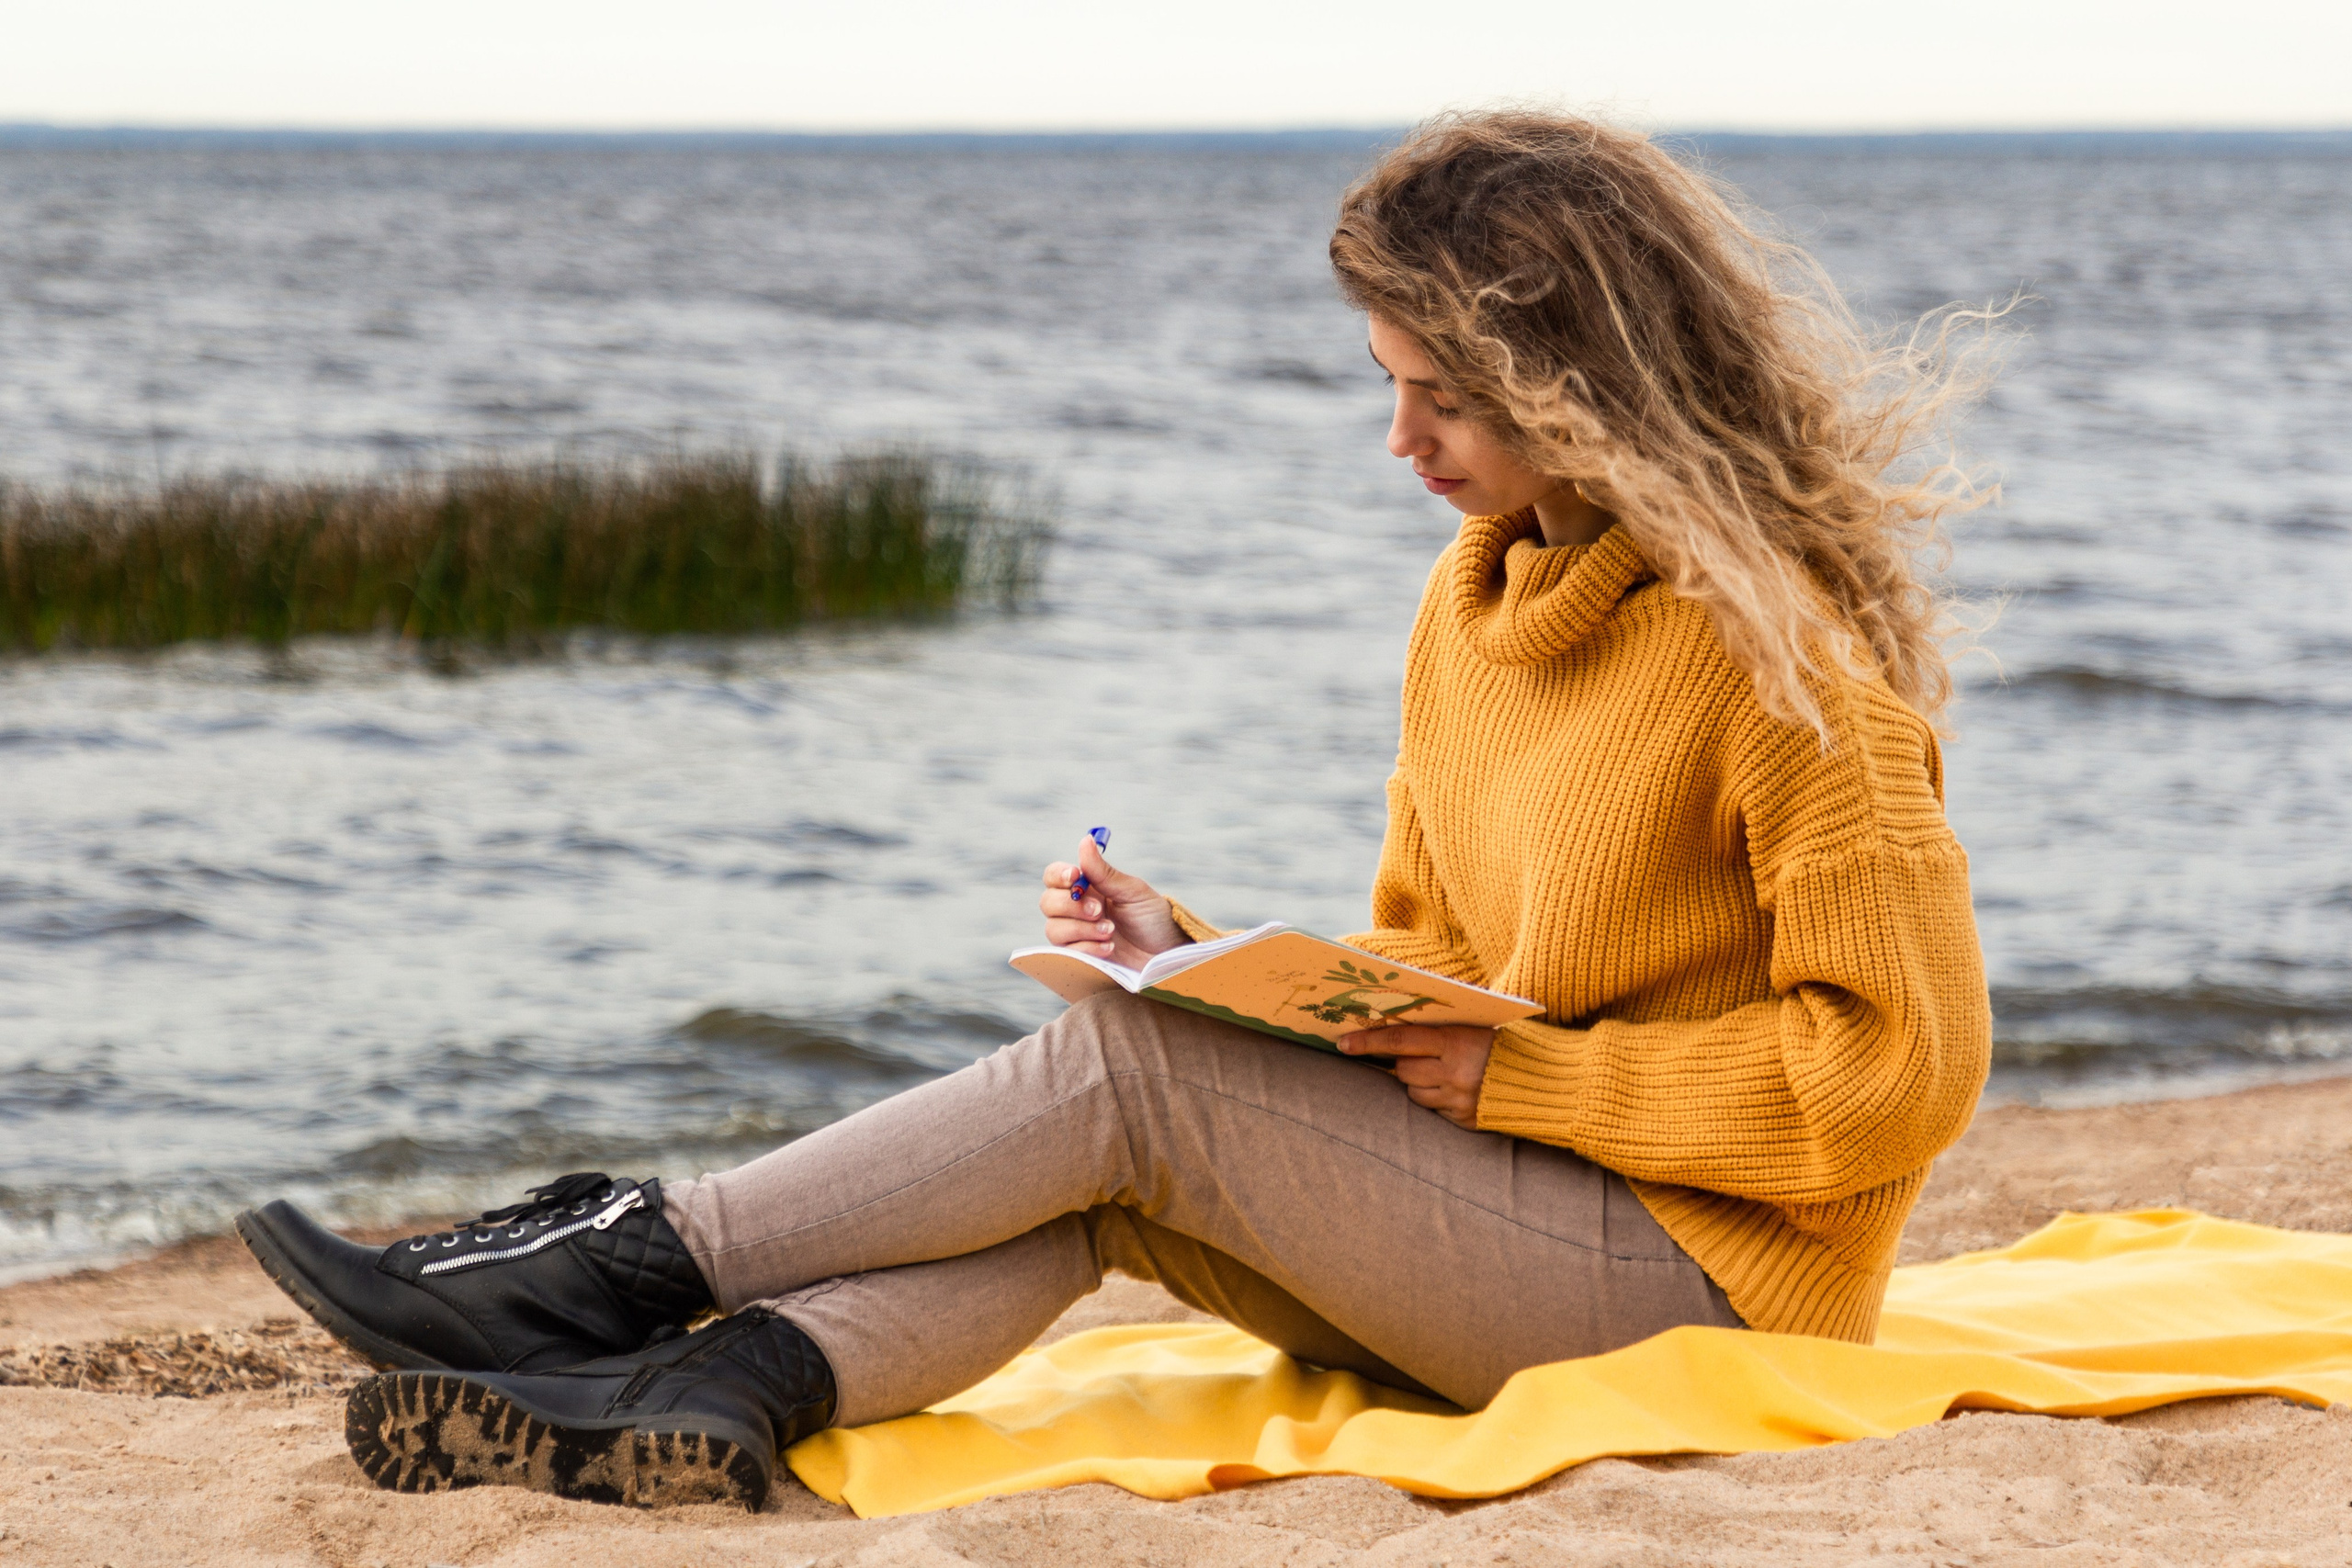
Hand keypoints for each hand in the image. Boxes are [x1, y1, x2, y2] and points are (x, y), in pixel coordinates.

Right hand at [1037, 834, 1187, 967]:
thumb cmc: (1151, 916)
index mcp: (1087, 887)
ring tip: (1110, 932)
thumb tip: (1086, 840)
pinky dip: (1088, 949)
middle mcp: (1076, 909)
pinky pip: (1067, 952)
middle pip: (1048, 902)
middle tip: (1099, 910)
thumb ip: (1104, 871)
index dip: (1058, 875)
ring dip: (1082, 930)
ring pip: (1054, 929)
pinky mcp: (1081, 957)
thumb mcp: (1131, 891)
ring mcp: (1076, 934)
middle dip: (1072, 906)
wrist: (1166, 951)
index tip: (1074, 877)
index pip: (1054, 876)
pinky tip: (1109, 948)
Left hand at [1340, 1025, 1495, 1129]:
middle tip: (1421, 1056)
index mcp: (1457, 1042)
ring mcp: (1458, 1100)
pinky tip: (1457, 1089)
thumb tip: (1395, 1025)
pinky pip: (1433, 1110)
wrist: (1548, 1081)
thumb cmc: (1507, 1045)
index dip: (1368, 1041)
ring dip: (1419, 1082)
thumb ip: (1440, 1029)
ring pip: (1414, 1092)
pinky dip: (1437, 1099)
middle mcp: (1455, 1073)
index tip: (1343, 1042)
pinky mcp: (1464, 1120)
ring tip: (1444, 1072)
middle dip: (1404, 1062)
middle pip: (1403, 1069)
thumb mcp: (1475, 1027)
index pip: (1399, 1040)